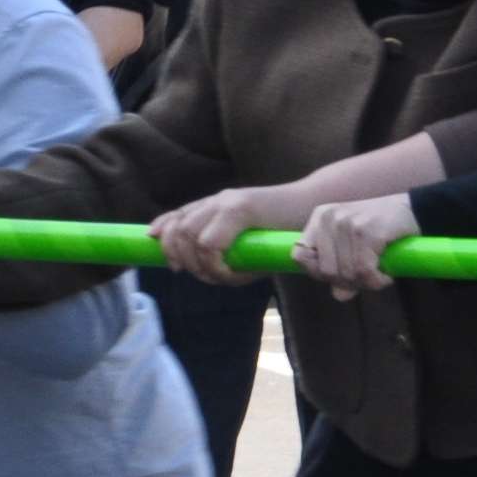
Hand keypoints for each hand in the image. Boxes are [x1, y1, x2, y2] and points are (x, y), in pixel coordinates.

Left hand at [149, 182, 313, 282]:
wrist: (314, 208)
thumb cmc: (283, 232)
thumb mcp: (249, 246)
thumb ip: (226, 256)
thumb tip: (204, 274)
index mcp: (215, 206)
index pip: (177, 217)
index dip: (162, 236)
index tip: (168, 261)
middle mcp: (217, 200)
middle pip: (177, 229)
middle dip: (180, 258)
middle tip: (197, 275)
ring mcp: (228, 201)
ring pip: (190, 236)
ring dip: (200, 264)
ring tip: (221, 276)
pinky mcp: (241, 207)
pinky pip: (211, 241)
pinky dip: (215, 262)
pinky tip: (231, 272)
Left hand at [292, 192, 414, 293]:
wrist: (413, 210)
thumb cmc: (379, 228)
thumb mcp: (352, 245)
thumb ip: (340, 268)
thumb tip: (339, 295)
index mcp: (319, 218)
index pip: (299, 255)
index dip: (316, 273)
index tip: (339, 274)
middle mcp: (329, 218)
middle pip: (325, 270)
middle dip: (347, 282)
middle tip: (366, 277)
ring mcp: (347, 223)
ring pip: (346, 274)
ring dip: (366, 283)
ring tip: (378, 274)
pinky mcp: (367, 231)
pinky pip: (364, 271)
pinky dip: (377, 281)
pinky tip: (386, 276)